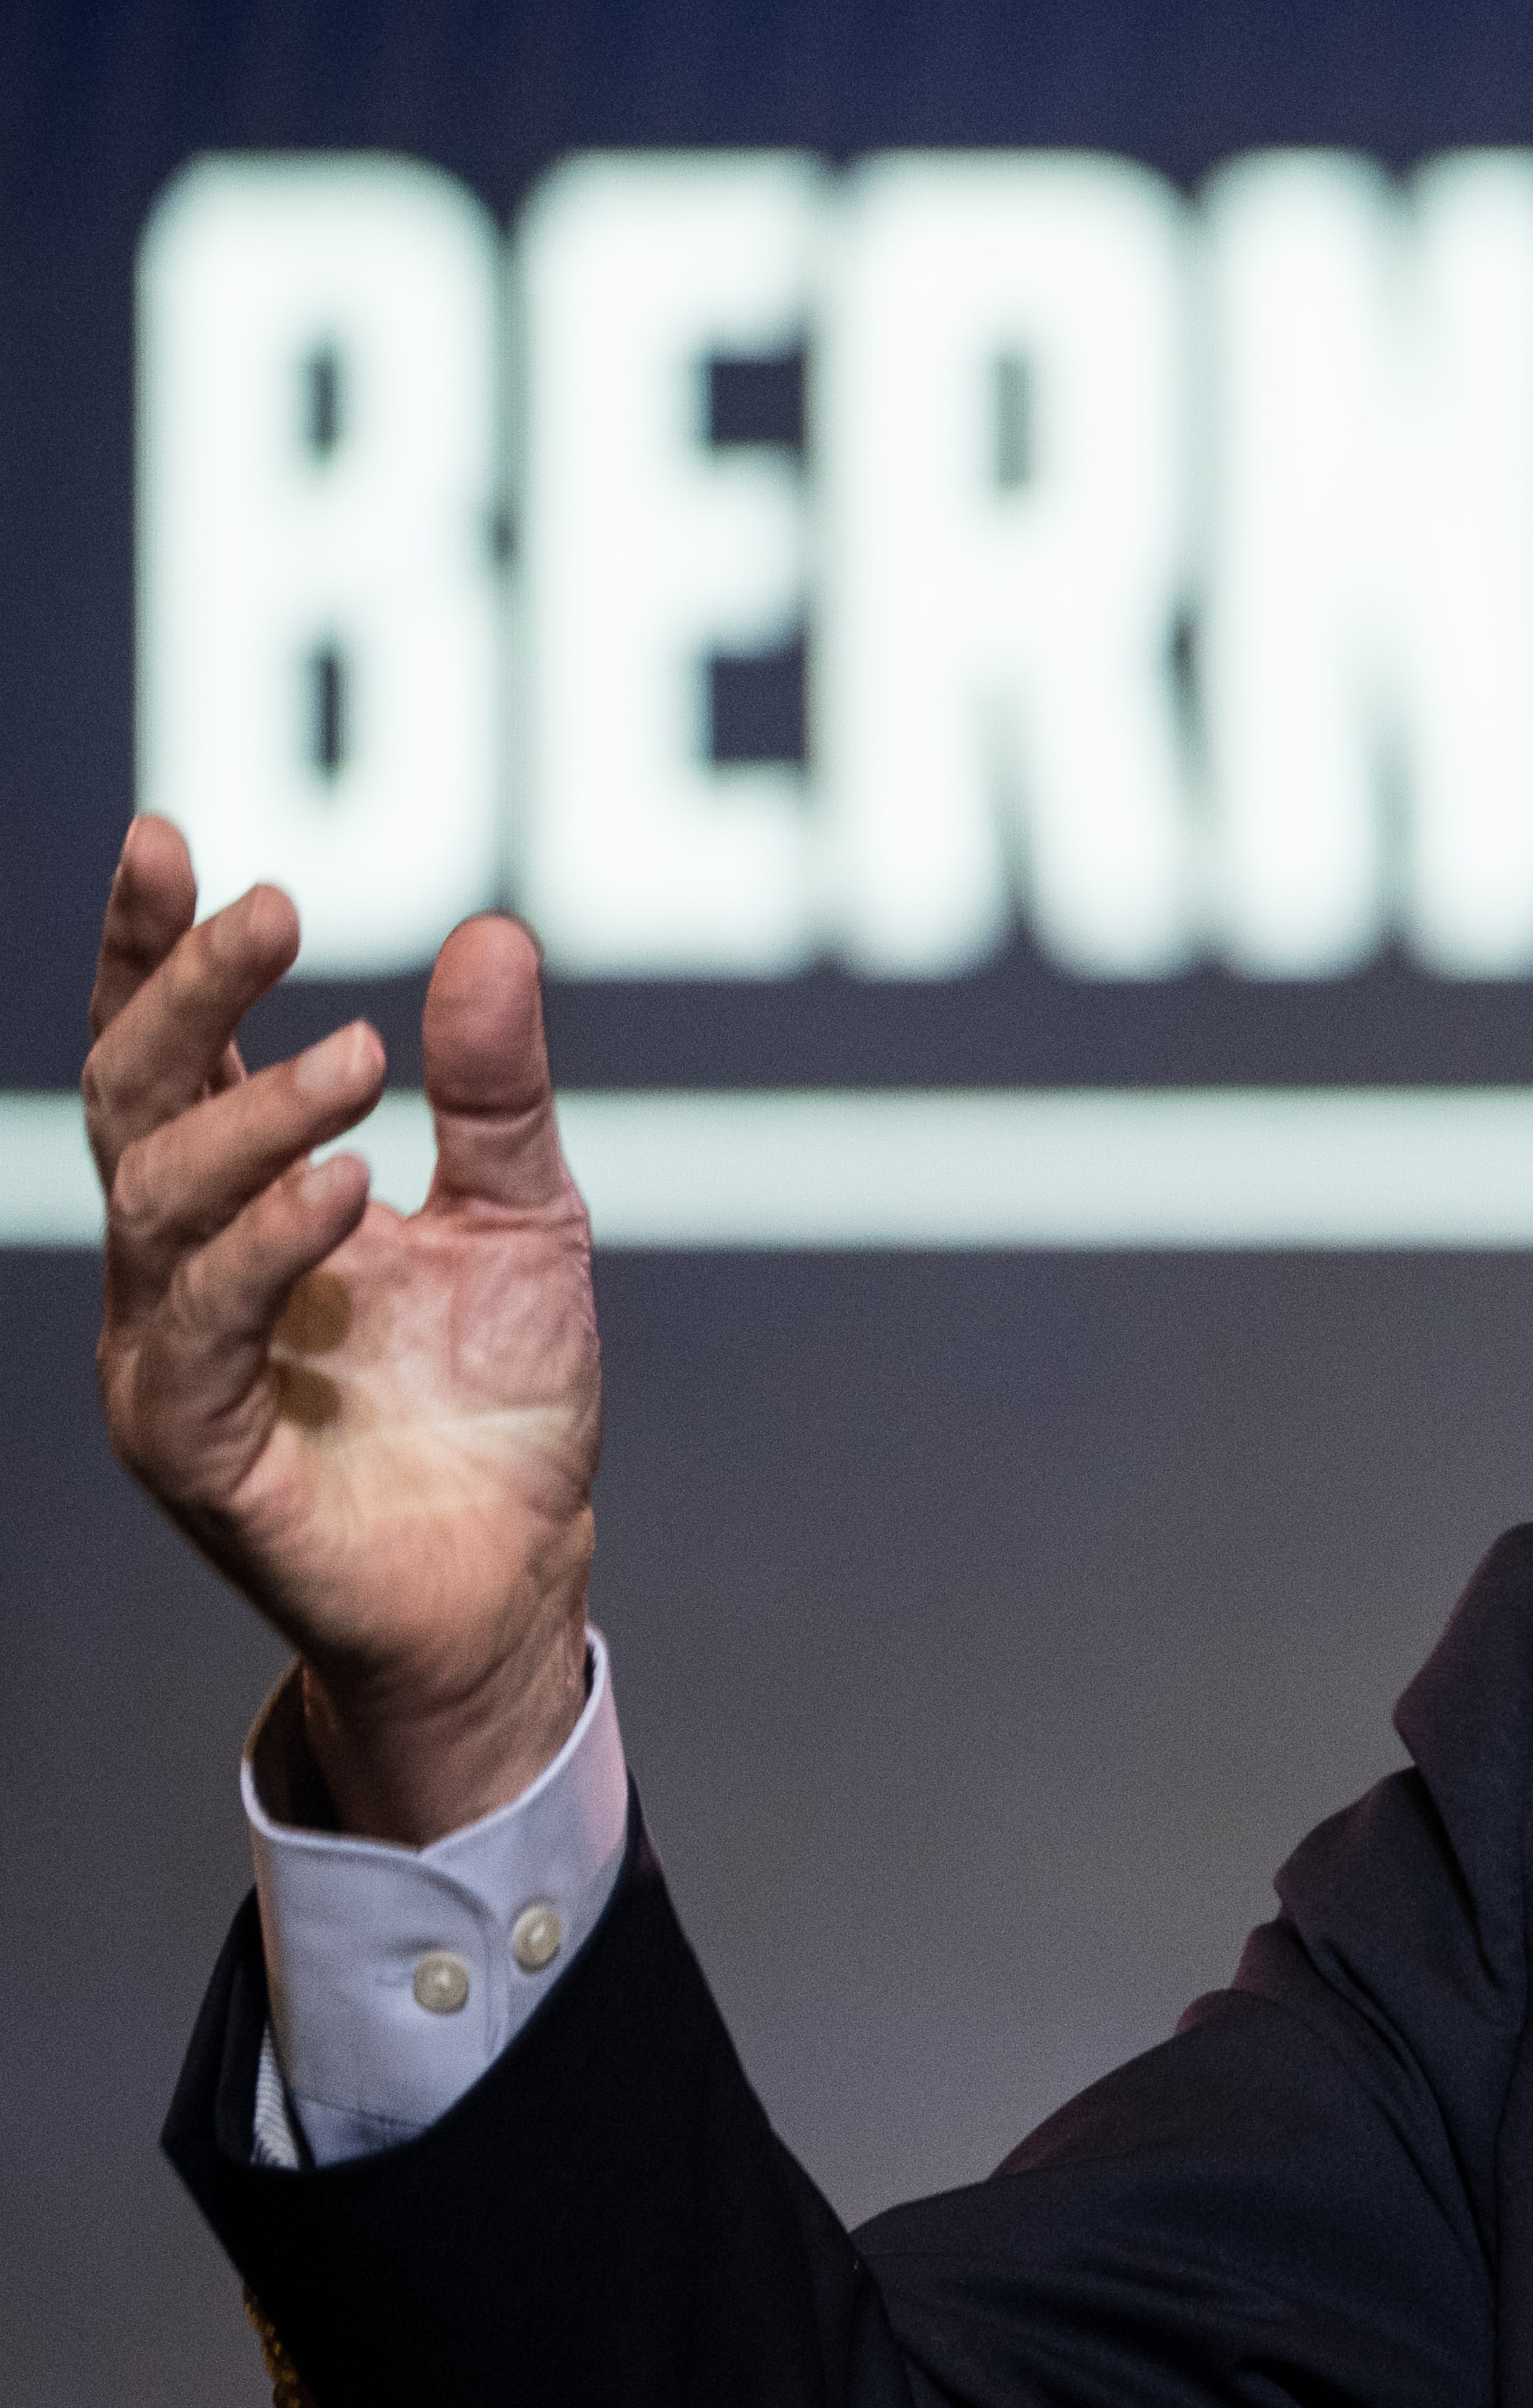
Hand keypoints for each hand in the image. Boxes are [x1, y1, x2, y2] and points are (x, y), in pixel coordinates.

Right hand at [87, 816, 600, 1843]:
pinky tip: (346, 1190)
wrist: (516, 1570)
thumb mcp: (527, 1217)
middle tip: (279, 909)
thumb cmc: (497, 1398)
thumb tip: (493, 933)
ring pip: (159, 1202)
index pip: (162, 1047)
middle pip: (132, 1097)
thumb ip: (497, 1090)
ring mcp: (168, 1356)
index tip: (169, 837)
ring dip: (253, 1113)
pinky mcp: (193, 1448)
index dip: (150, 946)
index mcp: (235, 1199)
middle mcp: (176, 1266)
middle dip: (188, 991)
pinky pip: (201, 1328)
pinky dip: (268, 1250)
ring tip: (360, 1060)